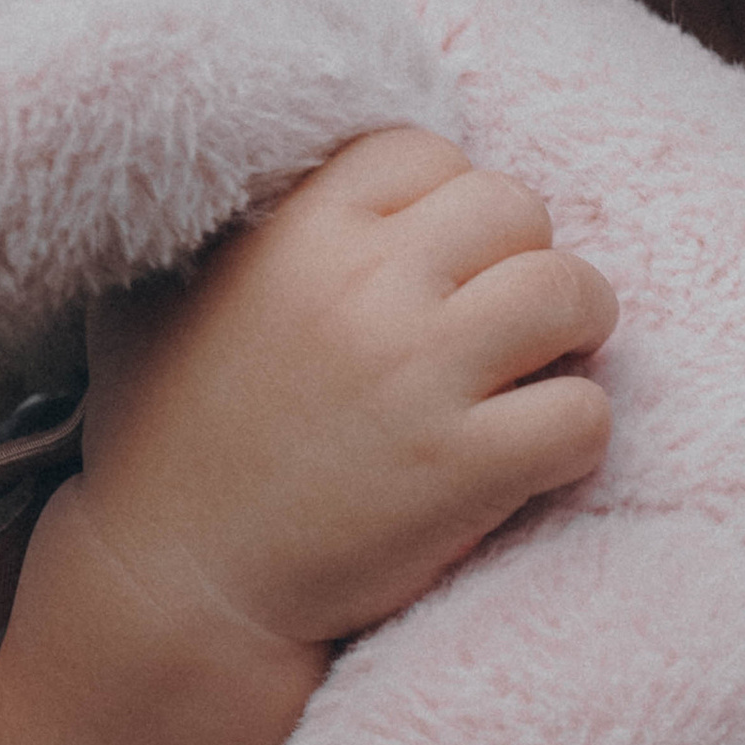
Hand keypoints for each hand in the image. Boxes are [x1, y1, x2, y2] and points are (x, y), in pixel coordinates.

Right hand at [74, 127, 616, 653]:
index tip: (434, 262)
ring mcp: (421, 376)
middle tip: (503, 317)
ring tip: (544, 366)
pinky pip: (586, 413)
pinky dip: (576, 434)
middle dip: (521, 257)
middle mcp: (364, 287)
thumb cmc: (165, 442)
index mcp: (296, 233)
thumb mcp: (157, 297)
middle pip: (516, 206)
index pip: (425, 153)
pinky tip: (532, 453)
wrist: (173, 592)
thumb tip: (264, 152)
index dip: (444, 203)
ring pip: (571, 291)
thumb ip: (226, 221)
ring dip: (576, 328)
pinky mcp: (467, 468)